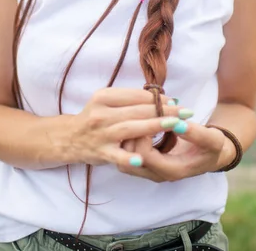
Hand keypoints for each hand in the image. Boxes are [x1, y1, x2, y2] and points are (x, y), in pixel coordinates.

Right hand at [68, 88, 186, 169]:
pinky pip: (116, 156)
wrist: (69, 138)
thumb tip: (159, 98)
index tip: (176, 100)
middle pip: (137, 110)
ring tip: (175, 124)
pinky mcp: (101, 152)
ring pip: (131, 128)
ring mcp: (101, 133)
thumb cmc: (95, 117)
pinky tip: (141, 160)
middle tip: (186, 111)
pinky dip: (128, 158)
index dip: (157, 97)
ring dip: (155, 126)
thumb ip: (128, 100)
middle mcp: (102, 113)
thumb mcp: (106, 102)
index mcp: (104, 97)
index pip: (136, 95)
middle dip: (164, 110)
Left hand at [118, 121, 234, 181]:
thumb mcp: (211, 139)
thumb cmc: (211, 147)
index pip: (145, 155)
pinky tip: (139, 124)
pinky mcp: (145, 163)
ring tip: (140, 120)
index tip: (153, 117)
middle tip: (142, 116)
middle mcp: (157, 174)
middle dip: (133, 135)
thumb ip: (196, 134)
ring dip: (128, 137)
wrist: (209, 155)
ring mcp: (149, 171)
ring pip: (124, 158)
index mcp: (172, 170)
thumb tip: (178, 123)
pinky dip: (129, 139)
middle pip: (129, 159)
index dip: (145, 134)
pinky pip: (127, 154)